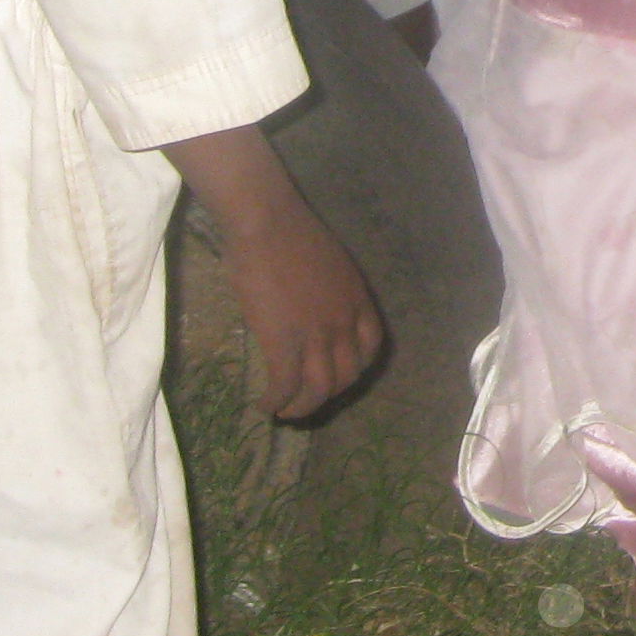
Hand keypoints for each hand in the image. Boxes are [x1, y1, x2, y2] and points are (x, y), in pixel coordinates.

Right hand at [219, 199, 385, 421]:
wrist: (267, 222)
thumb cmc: (289, 232)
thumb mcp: (327, 262)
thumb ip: (327, 290)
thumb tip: (309, 304)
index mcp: (357, 298)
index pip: (371, 345)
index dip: (357, 366)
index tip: (339, 375)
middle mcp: (344, 321)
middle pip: (348, 374)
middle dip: (329, 394)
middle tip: (307, 400)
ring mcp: (316, 334)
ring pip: (319, 389)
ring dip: (303, 408)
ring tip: (285, 413)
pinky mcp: (284, 342)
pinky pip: (285, 386)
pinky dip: (275, 402)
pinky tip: (264, 405)